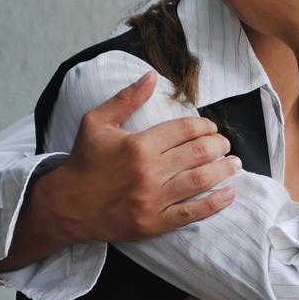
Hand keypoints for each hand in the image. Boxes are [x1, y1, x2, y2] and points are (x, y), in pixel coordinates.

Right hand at [0, 73, 238, 270]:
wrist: (64, 206)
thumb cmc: (84, 161)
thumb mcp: (96, 123)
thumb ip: (126, 99)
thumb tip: (151, 76)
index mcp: (138, 145)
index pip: (186, 130)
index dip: (205, 126)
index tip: (211, 127)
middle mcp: (149, 172)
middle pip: (199, 153)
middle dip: (219, 146)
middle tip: (224, 144)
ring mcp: (153, 199)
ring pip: (201, 180)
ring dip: (224, 170)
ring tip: (234, 163)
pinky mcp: (154, 223)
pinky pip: (192, 213)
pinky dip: (215, 203)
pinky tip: (229, 194)